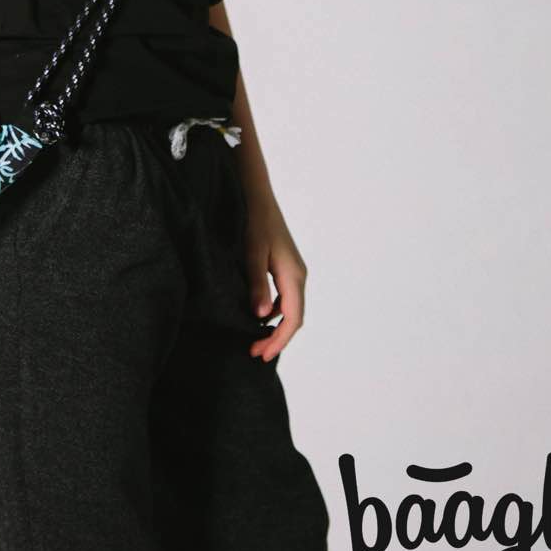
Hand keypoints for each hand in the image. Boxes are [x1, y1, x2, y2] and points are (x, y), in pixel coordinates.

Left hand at [243, 190, 307, 361]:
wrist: (258, 196)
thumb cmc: (254, 222)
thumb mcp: (252, 254)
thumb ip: (257, 285)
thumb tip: (261, 316)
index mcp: (293, 275)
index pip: (293, 319)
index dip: (279, 340)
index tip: (261, 354)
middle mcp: (298, 276)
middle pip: (294, 317)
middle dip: (277, 338)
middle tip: (255, 352)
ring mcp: (293, 271)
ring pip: (290, 308)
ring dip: (275, 326)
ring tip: (255, 338)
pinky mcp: (286, 267)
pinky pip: (285, 297)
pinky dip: (274, 311)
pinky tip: (257, 314)